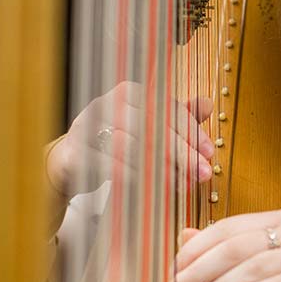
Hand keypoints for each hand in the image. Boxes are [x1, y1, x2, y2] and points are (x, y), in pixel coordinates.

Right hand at [47, 81, 214, 197]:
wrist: (71, 163)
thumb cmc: (115, 142)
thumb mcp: (148, 126)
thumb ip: (177, 117)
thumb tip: (209, 103)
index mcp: (129, 92)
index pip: (165, 107)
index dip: (190, 130)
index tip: (208, 152)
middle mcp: (108, 103)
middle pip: (152, 127)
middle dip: (182, 152)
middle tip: (203, 172)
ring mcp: (89, 127)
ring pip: (135, 147)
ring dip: (164, 169)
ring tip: (184, 185)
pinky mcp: (77, 152)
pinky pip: (113, 166)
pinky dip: (139, 178)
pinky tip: (157, 189)